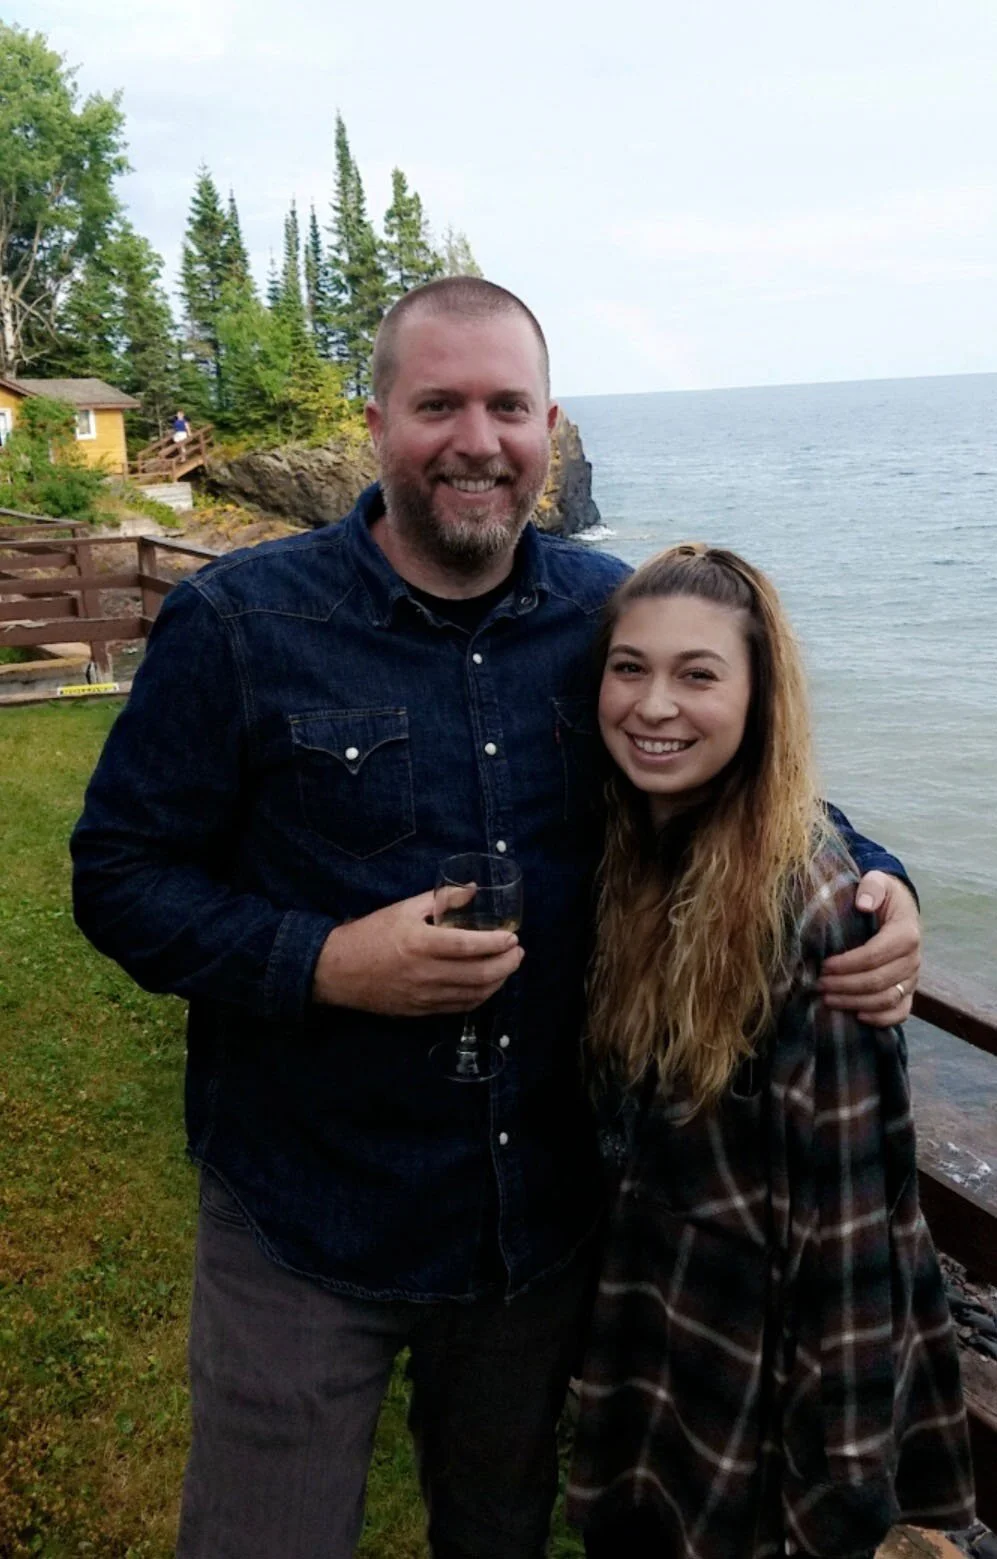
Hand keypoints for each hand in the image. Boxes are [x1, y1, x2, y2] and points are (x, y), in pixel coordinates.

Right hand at [312, 891, 523, 1015]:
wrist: (338, 970)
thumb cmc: (371, 934)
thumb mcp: (404, 908)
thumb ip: (441, 899)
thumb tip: (472, 890)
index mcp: (421, 943)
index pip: (469, 945)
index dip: (496, 943)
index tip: (512, 936)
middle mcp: (426, 973)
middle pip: (479, 974)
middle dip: (507, 964)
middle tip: (517, 953)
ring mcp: (425, 996)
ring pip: (474, 994)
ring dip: (498, 981)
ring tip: (508, 967)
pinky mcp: (422, 1010)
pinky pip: (460, 1007)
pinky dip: (480, 996)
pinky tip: (487, 985)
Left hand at [818, 872, 920, 1025]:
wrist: (899, 907)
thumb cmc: (882, 895)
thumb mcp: (878, 881)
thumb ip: (871, 887)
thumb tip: (863, 903)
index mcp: (906, 933)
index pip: (875, 955)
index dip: (847, 964)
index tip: (823, 965)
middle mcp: (913, 958)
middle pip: (878, 981)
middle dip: (845, 985)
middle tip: (818, 984)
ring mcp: (912, 977)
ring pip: (886, 999)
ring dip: (855, 1002)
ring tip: (828, 999)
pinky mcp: (908, 990)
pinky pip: (901, 1012)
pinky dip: (881, 1019)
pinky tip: (858, 1016)